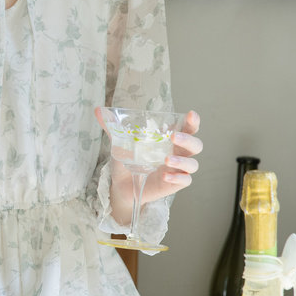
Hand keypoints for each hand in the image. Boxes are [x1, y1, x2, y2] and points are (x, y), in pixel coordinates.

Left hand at [98, 109, 202, 224]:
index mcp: (170, 139)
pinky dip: (178, 177)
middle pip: (196, 145)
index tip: (190, 115)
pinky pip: (185, 181)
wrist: (122, 185)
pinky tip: (165, 176)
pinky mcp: (175, 184)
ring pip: (193, 164)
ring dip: (182, 160)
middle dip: (189, 139)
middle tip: (174, 136)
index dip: (192, 121)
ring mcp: (179, 169)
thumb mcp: (120, 143)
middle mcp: (178, 152)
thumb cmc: (128, 160)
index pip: (188, 128)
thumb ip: (113, 127)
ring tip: (166, 160)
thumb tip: (98, 110)